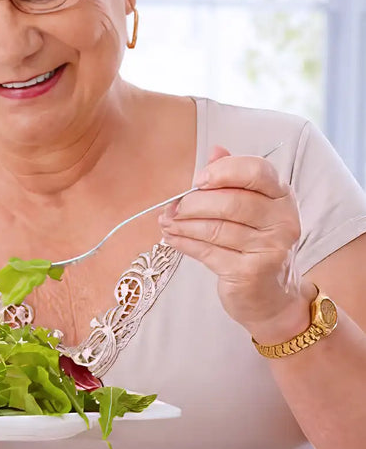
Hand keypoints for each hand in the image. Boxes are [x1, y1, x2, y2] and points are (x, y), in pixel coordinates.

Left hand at [158, 146, 305, 338]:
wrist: (272, 298)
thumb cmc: (255, 244)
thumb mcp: (250, 207)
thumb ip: (233, 178)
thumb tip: (215, 150)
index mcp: (282, 196)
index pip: (257, 170)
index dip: (223, 171)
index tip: (198, 180)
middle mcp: (283, 221)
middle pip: (231, 202)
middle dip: (193, 203)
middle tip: (172, 207)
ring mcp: (270, 249)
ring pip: (216, 228)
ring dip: (182, 224)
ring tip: (165, 221)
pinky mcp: (250, 273)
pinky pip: (208, 252)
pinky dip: (184, 243)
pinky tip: (171, 237)